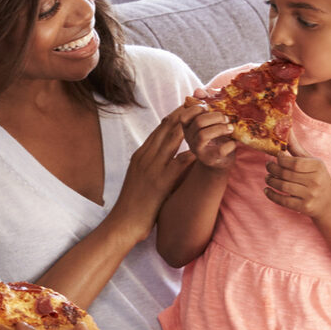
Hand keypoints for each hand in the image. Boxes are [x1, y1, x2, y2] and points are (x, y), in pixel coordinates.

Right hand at [111, 99, 198, 236]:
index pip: (160, 127)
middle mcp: (145, 156)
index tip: (190, 108)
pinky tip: (206, 148)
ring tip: (207, 119)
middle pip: (167, 127)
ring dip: (192, 126)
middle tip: (203, 106)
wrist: (123, 223)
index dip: (176, 115)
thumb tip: (166, 156)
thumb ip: (151, 164)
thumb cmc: (134, 204)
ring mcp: (152, 167)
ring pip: (173, 138)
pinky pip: (179, 162)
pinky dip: (193, 152)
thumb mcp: (140, 177)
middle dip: (186, 114)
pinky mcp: (160, 182)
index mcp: (141, 154)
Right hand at [182, 104, 238, 170]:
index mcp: (188, 127)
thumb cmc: (216, 135)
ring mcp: (198, 150)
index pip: (184, 116)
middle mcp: (189, 138)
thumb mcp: (211, 119)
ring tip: (231, 128)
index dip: (197, 109)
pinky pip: (218, 150)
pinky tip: (234, 142)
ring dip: (220, 129)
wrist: (221, 160)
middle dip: (215, 117)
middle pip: (198, 123)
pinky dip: (229, 145)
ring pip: (203, 135)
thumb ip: (205, 103)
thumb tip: (198, 91)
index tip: (209, 108)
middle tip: (226, 118)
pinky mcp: (209, 160)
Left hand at [265, 151, 330, 223]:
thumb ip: (297, 148)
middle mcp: (315, 181)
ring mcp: (310, 195)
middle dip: (273, 169)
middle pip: (287, 174)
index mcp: (318, 167)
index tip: (275, 156)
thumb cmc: (317, 177)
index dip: (281, 159)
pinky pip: (283, 201)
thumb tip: (286, 129)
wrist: (328, 202)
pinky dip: (272, 195)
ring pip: (283, 186)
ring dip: (271, 181)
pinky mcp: (304, 207)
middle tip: (267, 166)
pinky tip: (267, 189)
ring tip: (267, 177)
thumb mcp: (312, 161)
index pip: (295, 163)